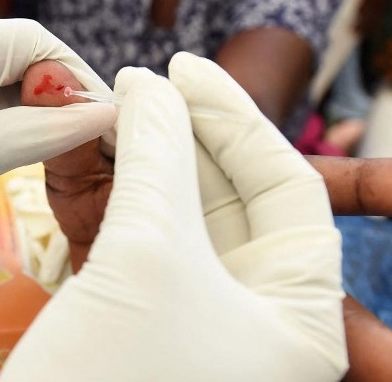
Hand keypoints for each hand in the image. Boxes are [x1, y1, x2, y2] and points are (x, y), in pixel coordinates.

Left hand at [0, 0, 115, 255]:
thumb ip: (26, 137)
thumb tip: (97, 117)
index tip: (103, 119)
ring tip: (49, 140)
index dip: (70, 77)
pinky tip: (8, 129)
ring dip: (22, 99)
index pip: (20, 41)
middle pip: (5, 48)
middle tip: (83, 137)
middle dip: (48, 91)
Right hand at [0, 53, 346, 379]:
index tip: (182, 70)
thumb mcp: (147, 257)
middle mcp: (256, 320)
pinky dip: (119, 201)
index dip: (234, 118)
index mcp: (296, 319)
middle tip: (136, 90)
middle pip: (231, 199)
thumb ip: (158, 159)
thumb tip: (149, 89)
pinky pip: (141, 246)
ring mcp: (196, 321)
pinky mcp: (142, 323)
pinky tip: (97, 163)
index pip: (286, 187)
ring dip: (146, 165)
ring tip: (112, 115)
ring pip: (180, 219)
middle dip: (183, 138)